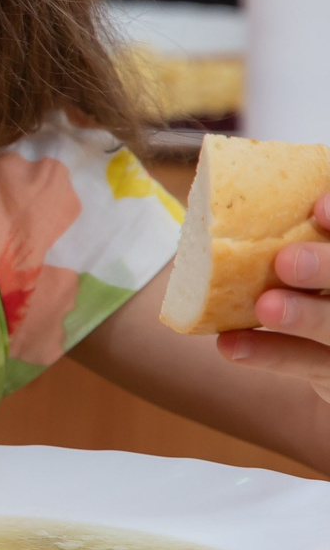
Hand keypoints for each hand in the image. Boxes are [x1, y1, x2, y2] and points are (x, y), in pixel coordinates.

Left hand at [222, 191, 329, 403]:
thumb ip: (304, 231)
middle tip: (286, 261)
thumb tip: (251, 183)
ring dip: (303, 317)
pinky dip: (270, 354)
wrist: (326, 350)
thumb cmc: (311, 281)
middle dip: (328, 267)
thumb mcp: (309, 248)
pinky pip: (309, 365)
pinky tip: (230, 345)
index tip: (318, 207)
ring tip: (265, 306)